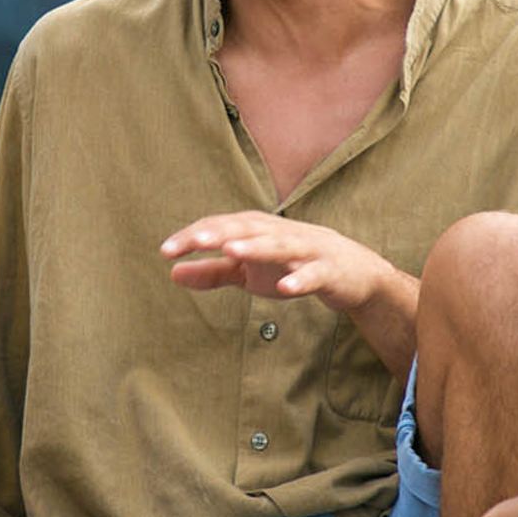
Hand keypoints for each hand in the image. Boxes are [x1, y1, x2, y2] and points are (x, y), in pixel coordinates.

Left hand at [160, 210, 392, 312]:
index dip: (193, 237)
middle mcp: (278, 233)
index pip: (219, 228)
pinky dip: (300, 280)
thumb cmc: (291, 266)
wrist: (351, 272)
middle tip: (193, 241)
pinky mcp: (329, 270)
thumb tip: (172, 273)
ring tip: (231, 251)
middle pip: (246, 229)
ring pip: (278, 245)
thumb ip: (212, 272)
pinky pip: (314, 275)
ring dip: (256, 247)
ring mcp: (306, 250)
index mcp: (256, 230)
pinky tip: (285, 288)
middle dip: (219, 234)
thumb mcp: (248, 272)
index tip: (165, 251)